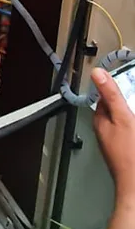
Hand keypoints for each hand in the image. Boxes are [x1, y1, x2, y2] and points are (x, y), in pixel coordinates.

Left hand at [92, 68, 134, 206]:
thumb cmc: (130, 154)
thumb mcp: (122, 117)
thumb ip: (111, 96)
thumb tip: (97, 73)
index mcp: (101, 122)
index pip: (103, 99)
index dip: (113, 89)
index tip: (123, 81)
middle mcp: (106, 133)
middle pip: (115, 112)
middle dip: (125, 104)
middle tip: (130, 98)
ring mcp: (118, 144)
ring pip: (124, 125)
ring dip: (129, 118)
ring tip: (132, 111)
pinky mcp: (127, 154)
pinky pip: (129, 138)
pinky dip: (132, 130)